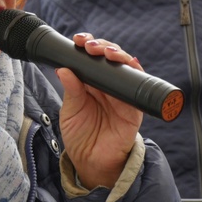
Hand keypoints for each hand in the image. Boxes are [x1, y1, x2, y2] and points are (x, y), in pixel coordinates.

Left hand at [58, 33, 143, 188]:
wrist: (91, 161)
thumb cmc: (80, 135)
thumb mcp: (70, 110)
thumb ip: (71, 90)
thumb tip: (63, 68)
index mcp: (90, 82)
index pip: (91, 56)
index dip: (87, 44)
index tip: (78, 40)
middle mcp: (107, 84)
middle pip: (110, 56)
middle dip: (101, 45)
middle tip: (90, 46)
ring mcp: (121, 94)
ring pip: (125, 66)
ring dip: (118, 54)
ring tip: (106, 52)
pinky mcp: (133, 107)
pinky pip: (138, 87)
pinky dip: (136, 72)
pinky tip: (130, 62)